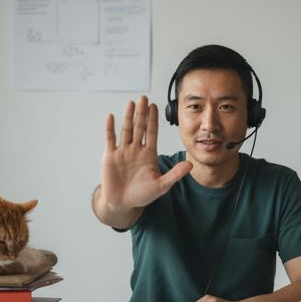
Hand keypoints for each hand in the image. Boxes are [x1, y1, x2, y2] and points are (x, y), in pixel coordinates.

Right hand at [100, 96, 192, 212]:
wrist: (122, 204)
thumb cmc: (141, 195)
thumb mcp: (161, 186)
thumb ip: (175, 174)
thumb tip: (190, 164)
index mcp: (149, 154)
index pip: (152, 132)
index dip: (153, 119)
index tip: (155, 106)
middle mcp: (136, 150)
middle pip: (139, 127)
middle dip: (142, 113)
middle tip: (144, 98)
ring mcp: (123, 152)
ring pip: (126, 130)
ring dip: (128, 116)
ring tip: (131, 103)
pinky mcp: (110, 157)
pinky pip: (110, 140)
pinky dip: (110, 128)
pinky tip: (111, 117)